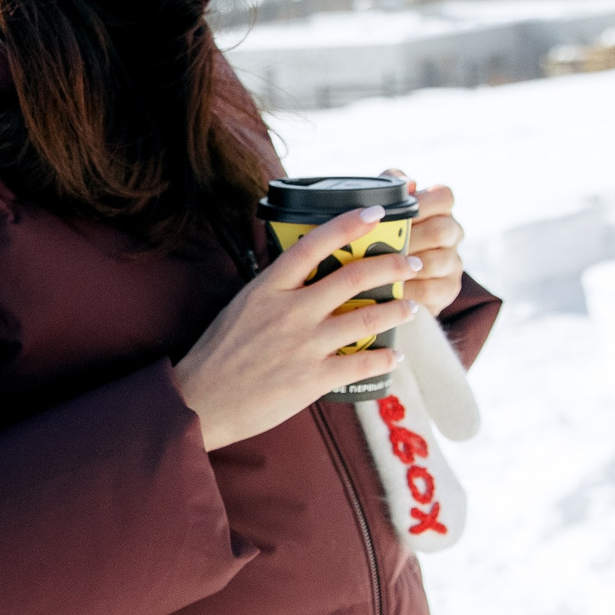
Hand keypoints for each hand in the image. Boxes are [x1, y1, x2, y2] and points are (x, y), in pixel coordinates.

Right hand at [174, 205, 423, 450]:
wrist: (202, 401)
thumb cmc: (218, 354)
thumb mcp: (241, 307)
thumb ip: (274, 290)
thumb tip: (304, 276)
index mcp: (268, 288)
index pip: (314, 244)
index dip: (348, 224)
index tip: (375, 213)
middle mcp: (290, 311)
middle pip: (353, 277)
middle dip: (391, 266)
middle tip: (409, 263)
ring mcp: (304, 345)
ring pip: (367, 318)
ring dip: (398, 310)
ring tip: (412, 305)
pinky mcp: (313, 378)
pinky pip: (362, 364)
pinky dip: (385, 359)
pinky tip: (395, 356)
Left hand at [383, 166, 464, 316]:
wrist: (382, 278)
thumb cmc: (381, 234)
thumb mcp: (383, 208)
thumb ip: (392, 187)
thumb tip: (409, 184)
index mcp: (439, 209)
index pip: (444, 196)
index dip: (423, 201)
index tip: (401, 209)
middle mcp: (452, 233)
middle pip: (441, 230)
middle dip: (409, 237)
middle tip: (380, 243)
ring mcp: (453, 262)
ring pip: (436, 262)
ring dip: (406, 265)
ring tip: (378, 268)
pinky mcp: (448, 289)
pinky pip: (431, 290)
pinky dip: (407, 290)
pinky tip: (387, 291)